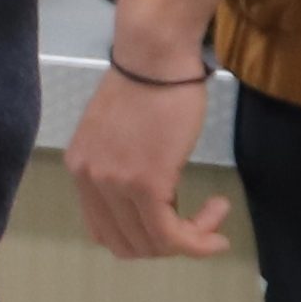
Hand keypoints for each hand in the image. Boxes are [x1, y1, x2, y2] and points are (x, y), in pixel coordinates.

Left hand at [69, 58, 234, 259]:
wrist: (155, 57)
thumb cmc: (149, 84)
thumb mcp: (123, 134)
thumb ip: (124, 167)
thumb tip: (151, 197)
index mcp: (80, 169)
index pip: (104, 231)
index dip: (143, 238)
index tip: (176, 220)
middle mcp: (89, 181)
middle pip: (127, 244)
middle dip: (168, 244)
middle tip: (200, 221)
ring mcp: (114, 184)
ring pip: (152, 244)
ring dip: (191, 239)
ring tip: (214, 211)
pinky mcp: (145, 183)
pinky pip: (171, 235)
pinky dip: (199, 238)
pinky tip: (219, 212)